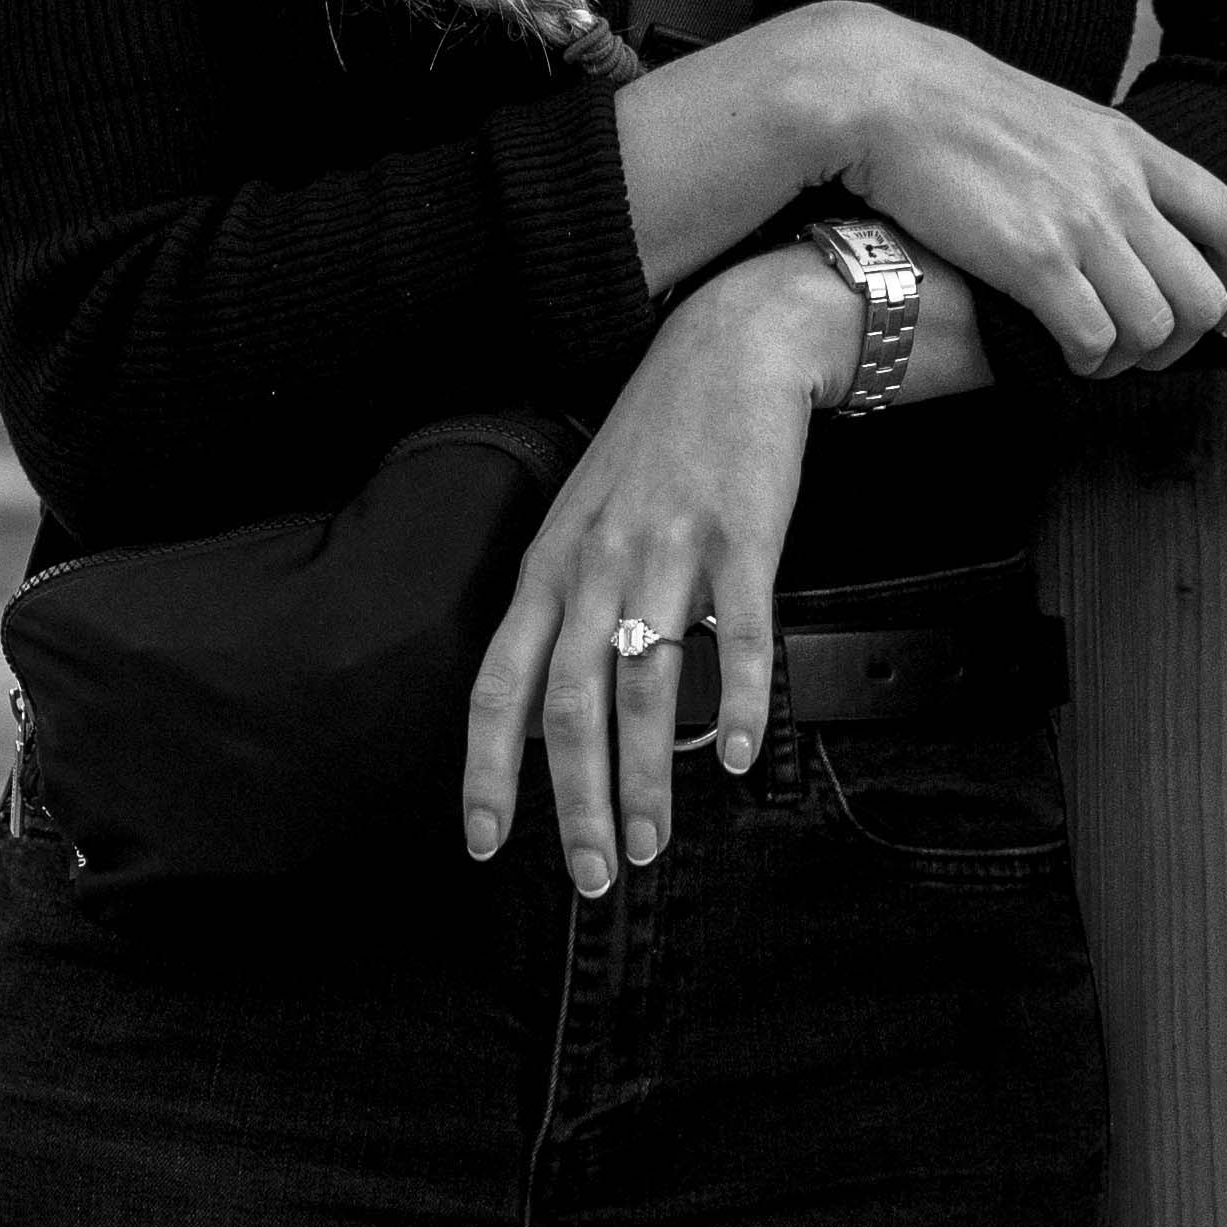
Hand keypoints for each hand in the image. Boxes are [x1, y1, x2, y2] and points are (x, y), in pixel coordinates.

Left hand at [467, 258, 838, 890]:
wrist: (732, 350)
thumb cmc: (657, 445)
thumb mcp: (585, 521)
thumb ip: (570, 610)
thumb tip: (561, 712)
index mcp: (549, 566)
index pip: (497, 684)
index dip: (486, 769)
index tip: (484, 842)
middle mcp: (596, 563)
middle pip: (569, 705)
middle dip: (573, 803)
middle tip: (588, 875)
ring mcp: (668, 550)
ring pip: (646, 686)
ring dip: (647, 778)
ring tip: (650, 843)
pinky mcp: (741, 536)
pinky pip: (737, 635)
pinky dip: (738, 703)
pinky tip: (738, 757)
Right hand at [819, 8, 1226, 379]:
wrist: (885, 91)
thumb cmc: (952, 106)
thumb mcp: (1054, 117)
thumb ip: (1099, 161)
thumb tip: (1118, 205)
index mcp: (1131, 146)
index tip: (1226, 315)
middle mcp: (1120, 185)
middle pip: (1203, 292)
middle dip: (1183, 339)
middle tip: (1146, 352)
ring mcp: (1081, 222)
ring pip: (1154, 326)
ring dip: (1130, 358)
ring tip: (1095, 357)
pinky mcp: (1033, 258)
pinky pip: (1093, 337)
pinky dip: (1086, 361)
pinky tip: (1061, 354)